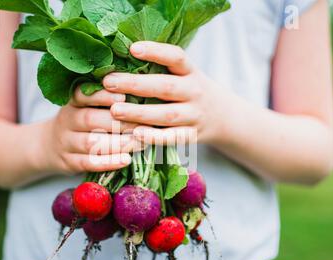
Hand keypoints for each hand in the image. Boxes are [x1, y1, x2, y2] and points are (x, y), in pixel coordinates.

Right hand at [36, 88, 141, 173]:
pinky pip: (88, 163)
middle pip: (90, 119)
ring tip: (140, 143)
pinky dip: (108, 162)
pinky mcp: (69, 162)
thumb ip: (104, 98)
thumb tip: (137, 90)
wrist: (48, 146)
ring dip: (118, 143)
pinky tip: (126, 160)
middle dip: (119, 122)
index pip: (83, 95)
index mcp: (72, 102)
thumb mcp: (84, 106)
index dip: (103, 96)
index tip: (124, 96)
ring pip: (91, 143)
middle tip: (143, 124)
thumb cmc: (79, 122)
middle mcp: (67, 120)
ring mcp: (66, 142)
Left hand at [103, 41, 232, 145]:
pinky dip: (154, 137)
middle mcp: (194, 91)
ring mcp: (194, 115)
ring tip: (115, 110)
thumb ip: (161, 68)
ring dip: (139, 113)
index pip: (176, 57)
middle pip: (166, 87)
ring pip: (167, 114)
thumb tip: (121, 55)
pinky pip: (172, 137)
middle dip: (136, 84)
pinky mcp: (191, 135)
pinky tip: (135, 134)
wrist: (223, 116)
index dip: (156, 51)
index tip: (132, 48)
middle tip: (109, 82)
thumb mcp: (184, 75)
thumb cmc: (191, 91)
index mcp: (190, 72)